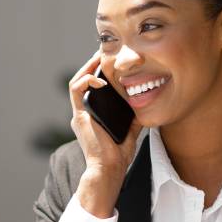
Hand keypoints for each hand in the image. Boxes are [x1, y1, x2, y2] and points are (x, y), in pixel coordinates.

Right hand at [69, 49, 143, 176]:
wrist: (109, 169)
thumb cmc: (118, 156)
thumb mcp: (131, 130)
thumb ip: (134, 116)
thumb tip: (145, 103)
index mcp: (94, 115)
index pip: (94, 87)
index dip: (100, 71)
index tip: (113, 62)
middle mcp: (84, 112)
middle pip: (84, 80)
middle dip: (93, 64)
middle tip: (106, 52)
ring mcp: (80, 114)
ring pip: (77, 81)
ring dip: (87, 67)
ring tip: (99, 57)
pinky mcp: (79, 116)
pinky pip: (76, 90)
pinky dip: (86, 80)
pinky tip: (99, 79)